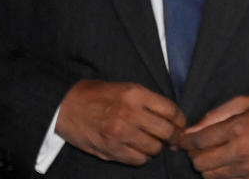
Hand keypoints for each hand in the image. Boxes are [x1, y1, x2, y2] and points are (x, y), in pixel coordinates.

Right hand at [56, 80, 187, 164]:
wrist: (67, 105)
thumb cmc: (98, 95)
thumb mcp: (126, 88)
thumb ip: (149, 101)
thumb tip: (172, 118)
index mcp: (136, 94)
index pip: (171, 110)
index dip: (181, 120)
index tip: (181, 125)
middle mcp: (130, 113)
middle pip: (167, 132)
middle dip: (174, 137)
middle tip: (173, 139)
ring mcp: (120, 133)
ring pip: (154, 148)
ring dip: (156, 148)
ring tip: (151, 143)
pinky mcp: (111, 149)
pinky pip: (138, 160)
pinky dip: (142, 157)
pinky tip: (137, 150)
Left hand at [185, 96, 248, 178]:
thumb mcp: (244, 102)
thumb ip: (216, 115)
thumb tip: (193, 129)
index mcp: (238, 128)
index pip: (199, 141)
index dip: (186, 140)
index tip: (182, 139)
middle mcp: (241, 151)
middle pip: (200, 163)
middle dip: (195, 154)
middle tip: (200, 146)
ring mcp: (248, 169)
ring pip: (210, 175)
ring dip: (207, 165)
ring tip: (214, 153)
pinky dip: (221, 173)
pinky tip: (228, 161)